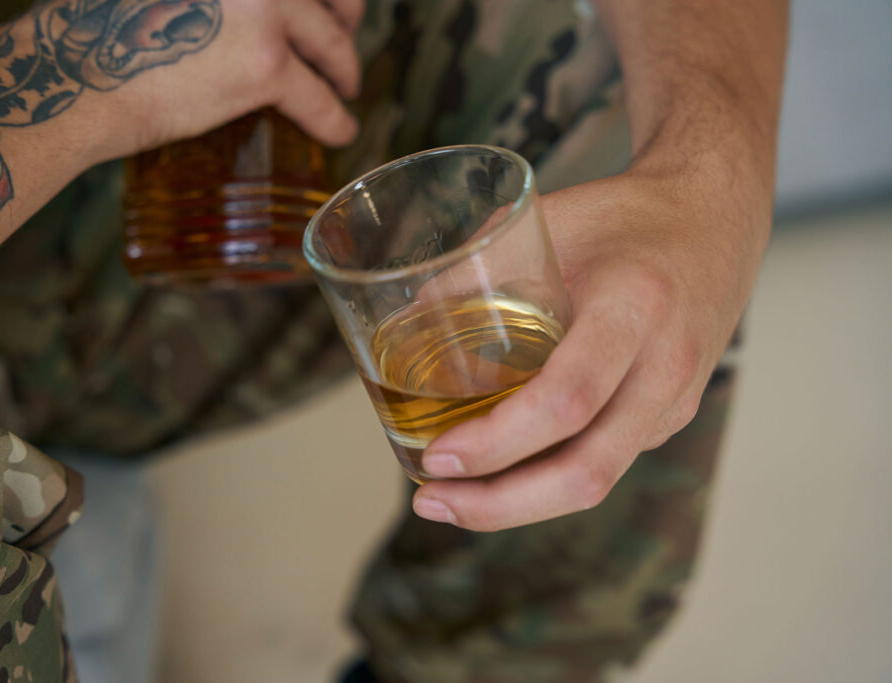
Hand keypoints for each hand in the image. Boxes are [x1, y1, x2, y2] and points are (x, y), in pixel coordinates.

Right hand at [101, 0, 363, 155]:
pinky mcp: (266, 66)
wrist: (72, 74)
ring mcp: (267, 9)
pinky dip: (335, 119)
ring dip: (345, 69)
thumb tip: (219, 5)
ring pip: (332, 45)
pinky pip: (319, 99)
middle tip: (341, 41)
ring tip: (344, 89)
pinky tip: (341, 130)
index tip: (325, 3)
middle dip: (344, 19)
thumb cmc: (91, 25)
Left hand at [410, 163, 769, 530]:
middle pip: (586, 471)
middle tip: (431, 500)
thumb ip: (469, 273)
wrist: (714, 218)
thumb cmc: (621, 217)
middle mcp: (666, 365)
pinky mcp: (669, 416)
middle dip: (500, 504)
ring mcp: (675, 400)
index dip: (497, 441)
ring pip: (596, 480)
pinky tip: (499, 472)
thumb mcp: (541, 224)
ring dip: (518, 503)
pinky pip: (605, 462)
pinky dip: (546, 478)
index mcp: (634, 307)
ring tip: (451, 499)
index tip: (436, 455)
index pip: (566, 399)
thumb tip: (394, 329)